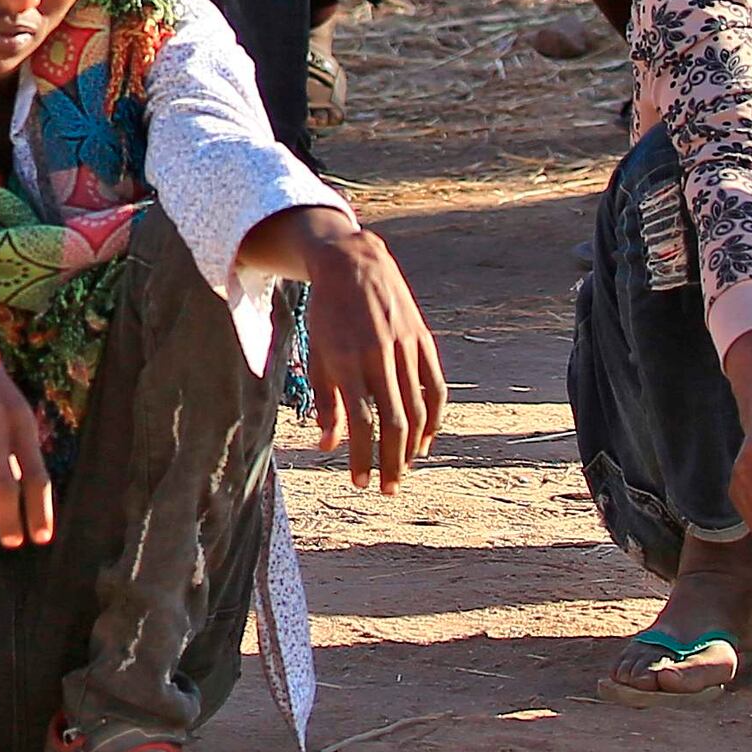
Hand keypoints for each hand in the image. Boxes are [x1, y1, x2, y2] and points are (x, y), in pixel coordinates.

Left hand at [283, 212, 446, 491]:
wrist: (354, 263)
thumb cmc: (328, 314)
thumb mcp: (316, 352)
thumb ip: (324, 400)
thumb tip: (328, 446)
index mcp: (346, 358)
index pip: (361, 421)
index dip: (362, 456)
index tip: (360, 482)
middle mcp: (379, 354)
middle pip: (394, 422)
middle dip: (392, 462)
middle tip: (388, 489)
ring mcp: (406, 346)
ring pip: (418, 408)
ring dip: (413, 446)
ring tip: (404, 470)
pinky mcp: (424, 340)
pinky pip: (436, 387)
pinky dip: (434, 418)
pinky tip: (425, 440)